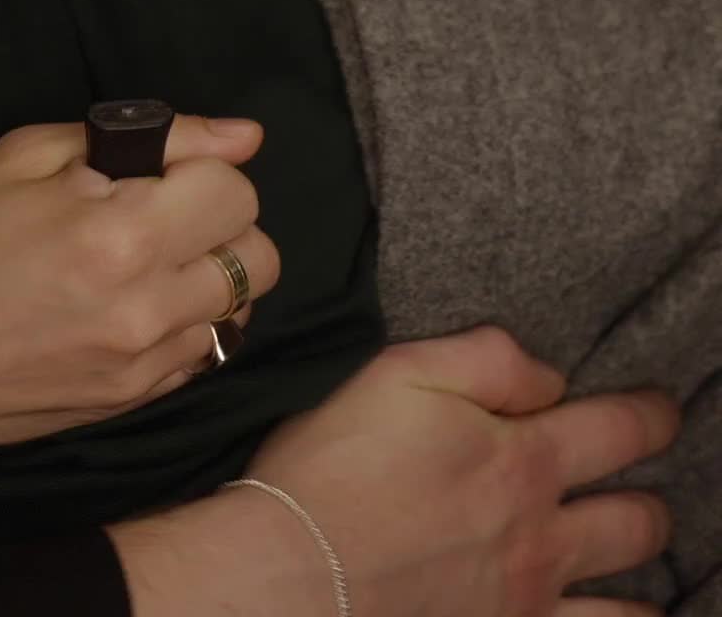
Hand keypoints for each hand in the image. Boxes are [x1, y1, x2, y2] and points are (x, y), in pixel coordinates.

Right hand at [0, 114, 279, 461]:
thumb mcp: (27, 155)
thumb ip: (147, 137)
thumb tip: (244, 135)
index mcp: (120, 235)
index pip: (234, 189)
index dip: (201, 164)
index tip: (159, 165)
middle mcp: (143, 311)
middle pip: (257, 255)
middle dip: (219, 218)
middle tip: (159, 206)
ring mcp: (137, 370)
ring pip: (238, 310)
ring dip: (207, 273)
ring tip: (143, 256)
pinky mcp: (123, 407)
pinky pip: (201, 357)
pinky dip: (184, 322)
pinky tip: (128, 302)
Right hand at [112, 326, 676, 616]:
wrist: (288, 576)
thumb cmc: (334, 468)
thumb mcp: (401, 372)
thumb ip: (488, 360)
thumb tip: (549, 378)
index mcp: (521, 459)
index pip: (621, 430)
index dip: (653, 416)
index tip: (663, 411)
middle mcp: (540, 539)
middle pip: (637, 524)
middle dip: (651, 504)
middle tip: (647, 498)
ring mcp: (524, 606)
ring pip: (626, 609)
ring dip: (644, 590)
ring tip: (645, 583)